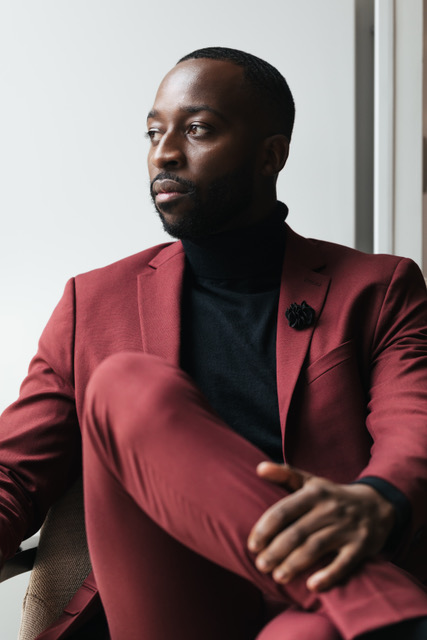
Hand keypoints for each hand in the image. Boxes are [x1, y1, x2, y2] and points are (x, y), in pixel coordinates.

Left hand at [247, 462, 394, 591]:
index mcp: (314, 493)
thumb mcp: (311, 482)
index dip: (265, 529)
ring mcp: (346, 528)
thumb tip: (259, 467)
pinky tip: (312, 586)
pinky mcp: (361, 546)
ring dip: (294, 564)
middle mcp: (329, 509)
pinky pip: (344, 563)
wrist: (377, 504)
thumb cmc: (333, 496)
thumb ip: (285, 475)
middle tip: (260, 566)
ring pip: (316, 547)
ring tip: (277, 577)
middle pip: (297, 532)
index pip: (284, 511)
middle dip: (276, 551)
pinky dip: (329, 575)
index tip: (252, 545)